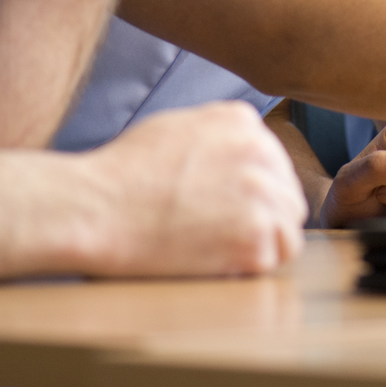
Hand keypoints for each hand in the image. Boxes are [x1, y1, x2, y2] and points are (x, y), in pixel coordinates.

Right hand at [85, 101, 306, 275]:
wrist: (97, 208)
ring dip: (262, 241)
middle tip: (224, 233)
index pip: (275, 164)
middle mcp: (261, 151)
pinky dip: (251, 264)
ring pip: (288, 226)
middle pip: (287, 194)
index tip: (225, 206)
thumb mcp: (179, 126)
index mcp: (243, 122)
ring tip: (221, 247)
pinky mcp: (254, 236)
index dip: (254, 191)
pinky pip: (275, 256)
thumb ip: (221, 134)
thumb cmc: (125, 172)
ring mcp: (261, 194)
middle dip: (263, 216)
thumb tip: (246, 153)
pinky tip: (217, 259)